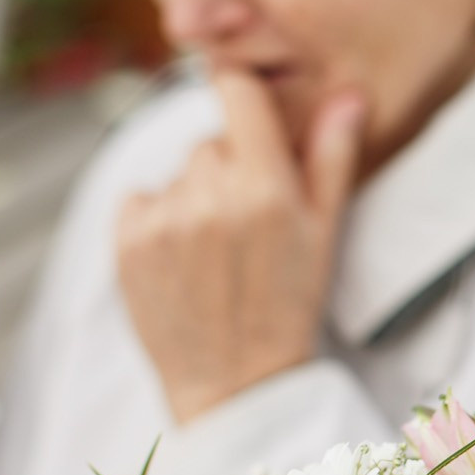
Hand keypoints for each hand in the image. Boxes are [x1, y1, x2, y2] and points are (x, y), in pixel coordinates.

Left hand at [118, 74, 366, 422]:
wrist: (236, 384)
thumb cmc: (289, 306)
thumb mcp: (325, 233)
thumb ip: (331, 158)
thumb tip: (348, 95)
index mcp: (267, 186)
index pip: (236, 91)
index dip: (243, 96)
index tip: (251, 118)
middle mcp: (211, 195)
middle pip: (212, 141)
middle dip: (231, 168)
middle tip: (250, 224)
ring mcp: (164, 219)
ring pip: (179, 173)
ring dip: (196, 197)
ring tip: (218, 251)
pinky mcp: (127, 242)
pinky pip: (139, 199)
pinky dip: (159, 220)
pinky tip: (185, 259)